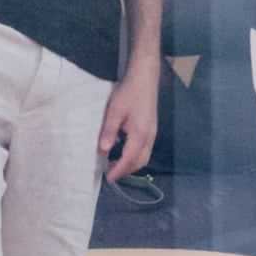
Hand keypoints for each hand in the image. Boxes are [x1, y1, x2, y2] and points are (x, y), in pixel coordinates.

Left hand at [101, 62, 164, 178]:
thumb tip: (103, 150)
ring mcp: (153, 133)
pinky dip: (135, 155)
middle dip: (126, 170)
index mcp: (140, 134)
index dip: (119, 170)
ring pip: (144, 156)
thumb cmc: (129, 92)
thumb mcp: (115, 111)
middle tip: (111, 174)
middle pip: (140, 162)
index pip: (129, 159)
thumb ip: (109, 132)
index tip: (108, 178)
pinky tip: (123, 150)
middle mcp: (149, 137)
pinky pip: (145, 148)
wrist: (145, 77)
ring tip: (115, 165)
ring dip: (131, 164)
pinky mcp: (152, 128)